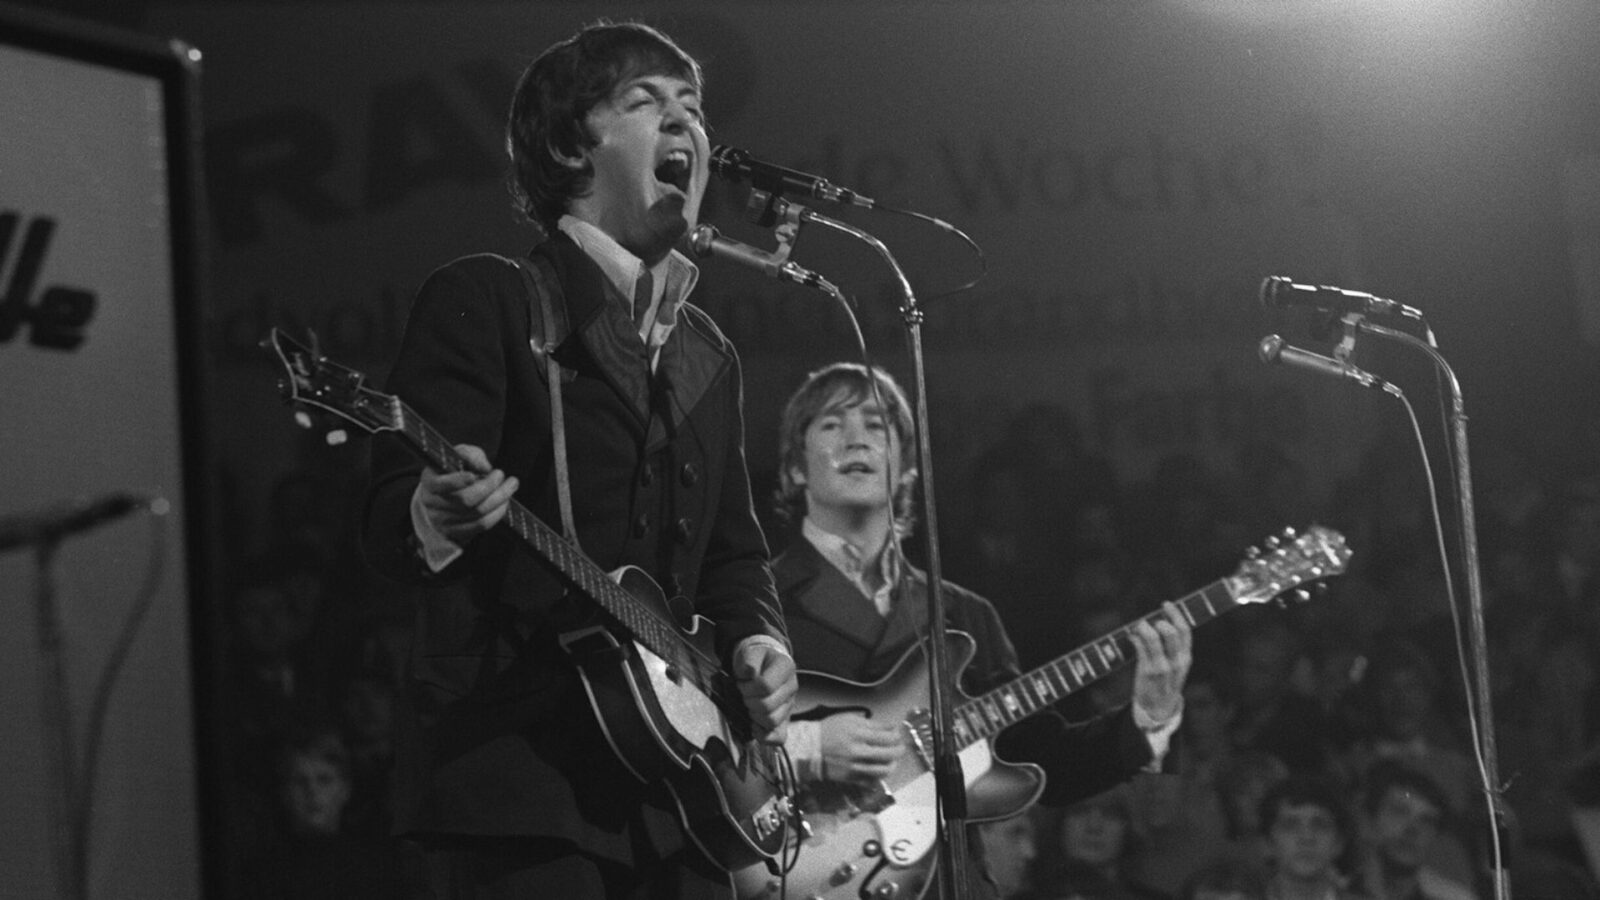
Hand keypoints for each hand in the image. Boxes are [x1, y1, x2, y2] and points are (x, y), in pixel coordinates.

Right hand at [417, 444, 519, 544]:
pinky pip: (482, 526)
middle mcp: (433, 505)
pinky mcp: (457, 534)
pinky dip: (498, 513)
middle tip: (501, 474)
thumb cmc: (452, 472)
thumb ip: (469, 455)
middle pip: (465, 500)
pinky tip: (504, 502)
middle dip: (489, 486)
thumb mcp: (457, 456)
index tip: (474, 475)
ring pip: (477, 515)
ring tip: (510, 486)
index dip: (457, 481)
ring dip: (500, 499)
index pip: (441, 485)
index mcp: (429, 482)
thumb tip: (484, 467)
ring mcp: (444, 522)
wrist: (443, 496)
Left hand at [733, 641, 796, 744]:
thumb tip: (750, 672)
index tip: (741, 683)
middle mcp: (792, 687)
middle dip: (748, 702)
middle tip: (743, 695)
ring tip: (748, 705)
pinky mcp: (785, 720)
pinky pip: (779, 738)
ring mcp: (790, 705)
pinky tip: (753, 726)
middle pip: (768, 706)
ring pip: (771, 722)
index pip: (765, 686)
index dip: (748, 688)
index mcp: (786, 667)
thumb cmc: (754, 659)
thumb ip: (748, 660)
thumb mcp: (749, 653)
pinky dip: (764, 736)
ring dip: (753, 716)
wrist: (761, 665)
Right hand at [819, 712, 905, 783]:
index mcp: (858, 734)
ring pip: (883, 770)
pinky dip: (879, 776)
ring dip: (892, 764)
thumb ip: (872, 723)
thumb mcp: (849, 719)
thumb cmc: (830, 729)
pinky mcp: (850, 778)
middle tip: (900, 747)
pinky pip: (871, 781)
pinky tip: (880, 769)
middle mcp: (858, 752)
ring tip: (892, 760)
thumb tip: (891, 727)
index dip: (897, 736)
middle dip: (899, 750)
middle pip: (889, 754)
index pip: (888, 737)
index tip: (897, 735)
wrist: (809, 747)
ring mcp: (855, 767)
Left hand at [1129, 600, 1192, 724]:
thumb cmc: (1166, 682)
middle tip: (1152, 619)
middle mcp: (1176, 661)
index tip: (1166, 604)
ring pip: (1154, 639)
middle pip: (1172, 632)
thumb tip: (1160, 621)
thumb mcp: (1176, 666)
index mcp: (1186, 657)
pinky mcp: (1148, 672)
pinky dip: (1135, 638)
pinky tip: (1131, 637)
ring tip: (1138, 626)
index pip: (1185, 631)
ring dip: (1144, 628)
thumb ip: (1173, 647)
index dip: (1176, 614)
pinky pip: (1140, 648)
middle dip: (1161, 620)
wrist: (1159, 708)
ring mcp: (1162, 667)